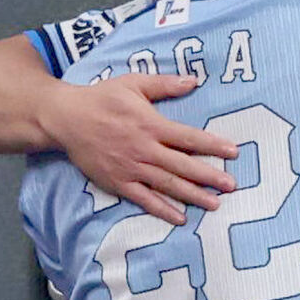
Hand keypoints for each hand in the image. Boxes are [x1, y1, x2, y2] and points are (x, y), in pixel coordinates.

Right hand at [39, 74, 237, 222]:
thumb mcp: (133, 83)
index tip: (233, 152)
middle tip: (231, 185)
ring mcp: (131, 168)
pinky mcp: (118, 182)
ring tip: (214, 204)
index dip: (212, 145)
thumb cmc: (102, 98)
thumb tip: (193, 81)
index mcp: (151, 125)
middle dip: (209, 176)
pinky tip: (180, 218)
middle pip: (182, 165)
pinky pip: (144, 199)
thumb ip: (164, 84)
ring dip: (192, 196)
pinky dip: (162, 210)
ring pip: (167, 185)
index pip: (189, 138)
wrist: (66, 119)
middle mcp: (144, 149)